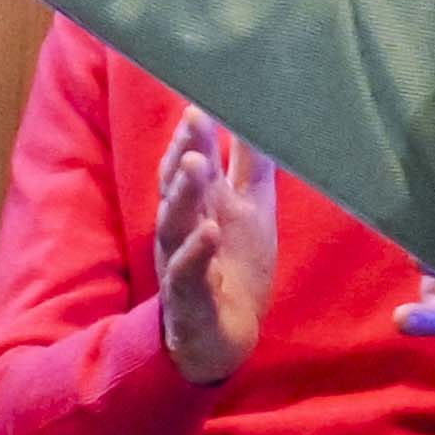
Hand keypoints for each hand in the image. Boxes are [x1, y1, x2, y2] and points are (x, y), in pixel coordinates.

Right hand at [150, 114, 277, 384]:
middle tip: (194, 119)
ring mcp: (182, 259)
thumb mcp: (250, 209)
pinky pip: (188, 271)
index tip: (203, 100)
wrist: (225, 334)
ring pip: (176, 222)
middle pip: (178, 184)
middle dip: (185, 151)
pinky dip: (197, 251)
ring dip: (184, 193)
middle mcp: (183, 227)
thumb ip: (250, 165)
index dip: (195, 133)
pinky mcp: (188, 295)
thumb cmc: (233, 264)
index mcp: (198, 204)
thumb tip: (258, 116)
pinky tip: (209, 232)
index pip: (191, 161)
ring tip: (195, 165)